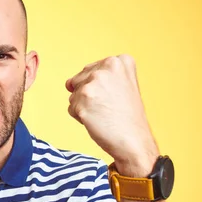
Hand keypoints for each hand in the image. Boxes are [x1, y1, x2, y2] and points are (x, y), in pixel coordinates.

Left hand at [66, 54, 158, 175]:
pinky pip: (71, 108)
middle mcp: (106, 67)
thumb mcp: (124, 85)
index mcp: (120, 61)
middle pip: (80, 80)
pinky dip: (80, 117)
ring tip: (104, 114)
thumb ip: (101, 76)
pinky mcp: (82, 100)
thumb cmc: (128, 117)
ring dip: (84, 106)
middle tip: (109, 107)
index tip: (116, 97)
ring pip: (74, 94)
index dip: (100, 89)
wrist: (133, 141)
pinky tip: (97, 121)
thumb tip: (67, 83)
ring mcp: (93, 83)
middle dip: (90, 96)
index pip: (91, 70)